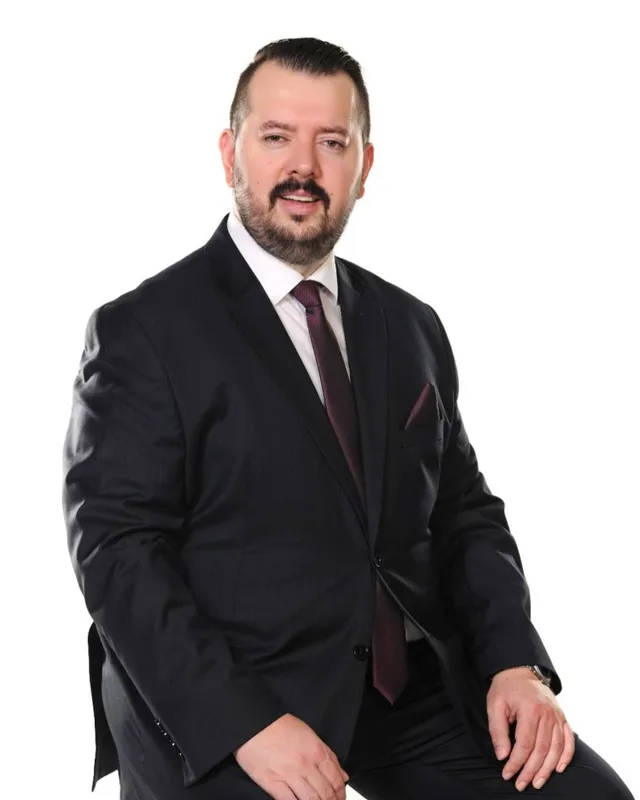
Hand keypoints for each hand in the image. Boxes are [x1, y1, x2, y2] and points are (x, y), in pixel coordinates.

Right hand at [234, 713, 349, 799]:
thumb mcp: (309, 734)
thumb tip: (342, 775)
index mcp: (316, 750)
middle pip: (325, 792)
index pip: (335, 779)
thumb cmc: (279, 726)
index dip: (340, 793)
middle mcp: (305, 764)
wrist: (254, 722)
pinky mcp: (272, 782)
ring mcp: (289, 774)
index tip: (340, 799)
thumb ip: (327, 755)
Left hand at [487, 667, 574, 791]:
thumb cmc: (506, 688)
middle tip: (521, 784)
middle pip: (541, 749)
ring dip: (547, 769)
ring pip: (556, 748)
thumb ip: (498, 731)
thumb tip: (503, 755)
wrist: (520, 671)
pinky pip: (568, 740)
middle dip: (530, 770)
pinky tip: (558, 769)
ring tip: (537, 782)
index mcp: (530, 709)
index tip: (507, 774)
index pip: (525, 744)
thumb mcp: (494, 705)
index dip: (516, 762)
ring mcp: (557, 716)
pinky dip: (565, 756)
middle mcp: (547, 713)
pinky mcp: (562, 717)